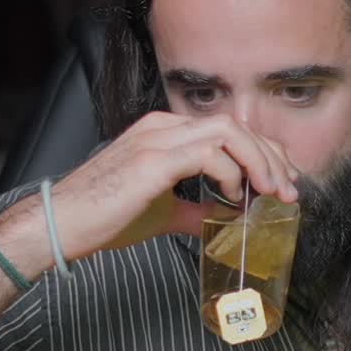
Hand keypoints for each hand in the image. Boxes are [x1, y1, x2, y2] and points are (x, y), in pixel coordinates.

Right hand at [50, 111, 298, 260]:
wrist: (61, 225)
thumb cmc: (102, 217)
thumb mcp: (162, 213)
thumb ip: (197, 211)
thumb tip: (228, 219)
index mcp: (165, 133)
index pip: (229, 129)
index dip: (265, 153)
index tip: (283, 183)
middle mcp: (163, 127)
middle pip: (236, 125)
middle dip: (272, 158)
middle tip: (289, 192)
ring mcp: (158, 139)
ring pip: (229, 131)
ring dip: (259, 163)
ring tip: (270, 194)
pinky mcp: (153, 160)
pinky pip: (209, 153)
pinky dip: (231, 175)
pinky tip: (232, 198)